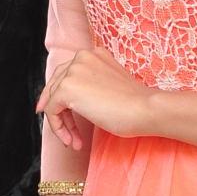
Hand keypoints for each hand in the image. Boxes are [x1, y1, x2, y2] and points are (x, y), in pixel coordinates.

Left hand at [37, 47, 153, 148]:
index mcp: (94, 54)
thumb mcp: (109, 87)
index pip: (67, 74)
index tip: (63, 116)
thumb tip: (69, 102)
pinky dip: (58, 128)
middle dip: (60, 113)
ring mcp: (73, 71)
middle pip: (56, 86)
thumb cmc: (135, 105)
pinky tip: (72, 140)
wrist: (145, 109)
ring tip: (73, 141)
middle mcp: (81, 57)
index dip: (61, 97)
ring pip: (52, 100)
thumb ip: (90, 87)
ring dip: (61, 124)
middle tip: (65, 133)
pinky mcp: (66, 88)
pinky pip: (51, 111)